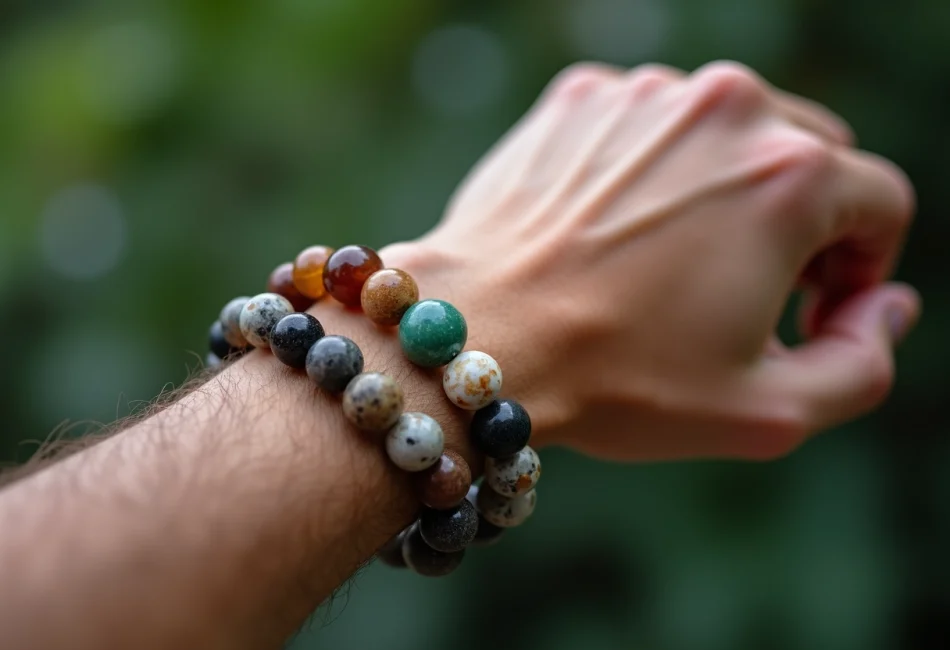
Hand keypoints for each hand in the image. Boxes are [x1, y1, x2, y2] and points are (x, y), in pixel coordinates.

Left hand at [382, 61, 918, 461]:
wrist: (478, 335)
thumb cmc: (618, 378)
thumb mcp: (768, 410)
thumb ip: (864, 364)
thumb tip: (885, 305)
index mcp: (793, 173)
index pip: (880, 202)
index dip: (861, 268)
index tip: (811, 312)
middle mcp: (726, 108)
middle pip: (811, 155)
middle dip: (801, 224)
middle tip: (750, 291)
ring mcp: (645, 94)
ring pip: (725, 136)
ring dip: (722, 192)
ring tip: (672, 265)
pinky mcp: (580, 98)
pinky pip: (649, 128)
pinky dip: (651, 171)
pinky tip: (615, 233)